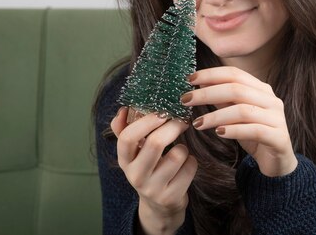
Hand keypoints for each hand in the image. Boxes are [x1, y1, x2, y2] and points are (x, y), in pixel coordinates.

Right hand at [111, 108, 197, 234]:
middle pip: (156, 142)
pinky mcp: (171, 197)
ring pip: (177, 155)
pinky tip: (185, 165)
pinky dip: (191, 161)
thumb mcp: (134, 152)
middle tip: (182, 120)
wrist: (159, 205)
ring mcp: (153, 188)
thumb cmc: (148, 168)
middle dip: (173, 126)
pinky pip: (189, 167)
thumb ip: (125, 129)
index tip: (162, 111)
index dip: (146, 121)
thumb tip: (123, 110)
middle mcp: (135, 175)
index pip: (127, 138)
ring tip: (180, 151)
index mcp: (124, 160)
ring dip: (183, 148)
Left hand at [182, 66, 297, 176]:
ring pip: (243, 110)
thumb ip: (222, 99)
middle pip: (237, 89)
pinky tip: (218, 133)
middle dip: (207, 93)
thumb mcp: (235, 116)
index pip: (235, 74)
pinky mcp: (278, 137)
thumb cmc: (254, 136)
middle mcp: (271, 100)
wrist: (277, 162)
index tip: (190, 79)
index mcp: (262, 89)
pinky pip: (254, 130)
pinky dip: (234, 130)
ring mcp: (277, 118)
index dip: (212, 74)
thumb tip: (201, 83)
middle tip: (185, 99)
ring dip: (216, 115)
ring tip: (197, 123)